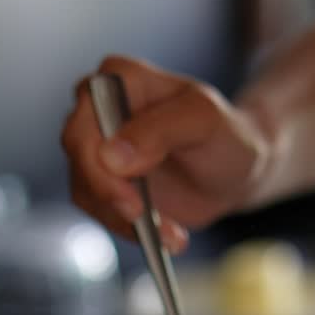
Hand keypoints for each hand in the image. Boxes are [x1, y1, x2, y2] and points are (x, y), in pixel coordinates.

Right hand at [60, 56, 270, 250]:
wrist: (236, 173)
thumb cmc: (224, 135)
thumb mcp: (205, 122)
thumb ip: (160, 130)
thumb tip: (111, 156)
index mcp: (121, 77)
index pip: (87, 109)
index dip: (98, 151)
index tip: (128, 186)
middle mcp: (100, 110)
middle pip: (78, 150)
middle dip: (108, 191)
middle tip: (140, 217)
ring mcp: (98, 150)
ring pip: (86, 188)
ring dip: (125, 220)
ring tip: (173, 235)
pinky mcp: (105, 186)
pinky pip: (102, 212)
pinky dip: (132, 231)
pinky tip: (169, 236)